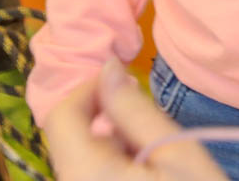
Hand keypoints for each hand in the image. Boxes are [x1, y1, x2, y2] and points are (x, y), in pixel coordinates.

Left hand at [44, 60, 229, 180]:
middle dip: (110, 125)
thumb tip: (109, 67)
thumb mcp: (177, 153)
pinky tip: (148, 178)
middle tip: (155, 131)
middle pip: (72, 141)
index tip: (127, 81)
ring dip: (114, 150)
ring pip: (83, 163)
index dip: (90, 88)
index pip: (61, 116)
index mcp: (84, 174)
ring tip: (158, 163)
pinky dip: (114, 172)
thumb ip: (135, 109)